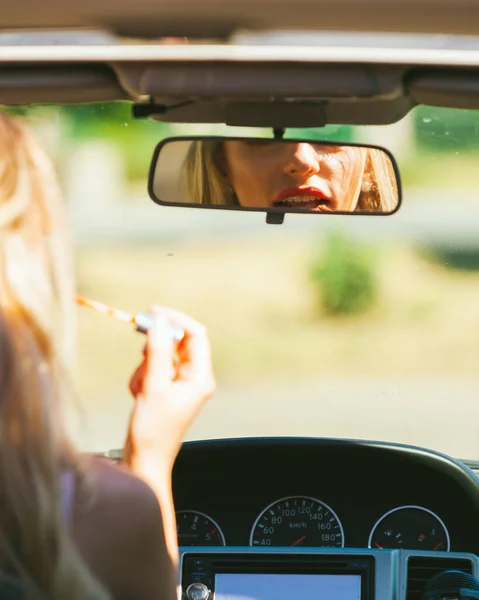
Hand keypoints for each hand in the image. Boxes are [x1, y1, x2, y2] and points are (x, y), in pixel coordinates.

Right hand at [124, 306, 214, 472]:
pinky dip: (141, 377)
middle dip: (155, 345)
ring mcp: (179, 383)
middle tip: (138, 336)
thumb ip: (157, 353)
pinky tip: (138, 396)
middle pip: (177, 342)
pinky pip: (151, 369)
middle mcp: (194, 377)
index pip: (195, 335)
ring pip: (160, 355)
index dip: (176, 320)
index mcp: (200, 377)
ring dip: (145, 366)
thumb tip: (158, 324)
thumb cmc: (153, 430)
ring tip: (140, 390)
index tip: (153, 311)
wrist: (144, 459)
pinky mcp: (165, 388)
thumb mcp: (154, 387)